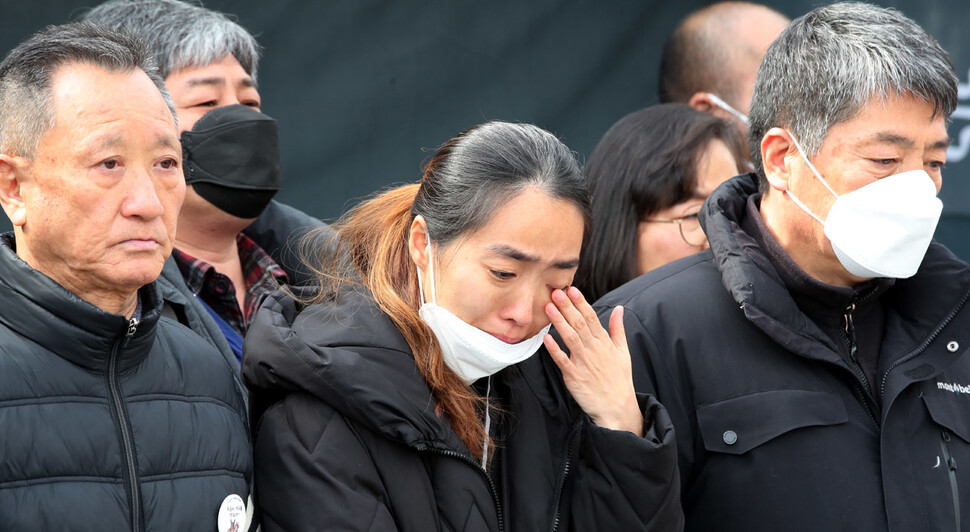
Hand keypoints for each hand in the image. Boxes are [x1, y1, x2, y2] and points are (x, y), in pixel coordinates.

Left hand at [543, 286, 642, 435]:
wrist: (617, 407)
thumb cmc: (619, 379)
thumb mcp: (623, 351)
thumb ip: (618, 329)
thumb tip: (619, 308)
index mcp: (604, 342)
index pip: (591, 317)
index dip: (580, 302)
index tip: (571, 289)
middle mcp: (594, 350)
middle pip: (579, 324)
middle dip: (567, 307)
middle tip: (556, 292)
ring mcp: (584, 363)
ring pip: (570, 338)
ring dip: (559, 322)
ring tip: (549, 308)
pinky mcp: (574, 377)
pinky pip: (562, 361)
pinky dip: (554, 350)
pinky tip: (546, 338)